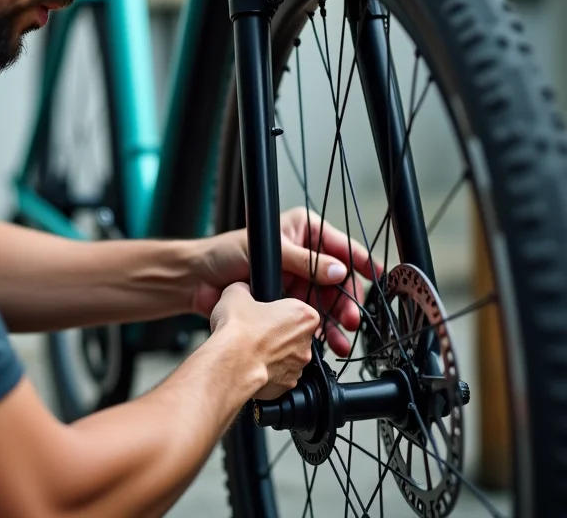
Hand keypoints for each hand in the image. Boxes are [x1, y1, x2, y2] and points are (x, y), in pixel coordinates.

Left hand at [191, 207, 381, 356]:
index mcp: (302, 231)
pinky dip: (320, 331)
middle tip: (351, 319)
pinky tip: (326, 343)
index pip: (338, 245)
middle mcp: (304, 256)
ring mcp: (296, 281)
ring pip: (326, 302)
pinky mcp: (287, 303)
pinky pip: (311, 318)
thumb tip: (336, 270)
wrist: (198, 281)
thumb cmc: (224, 252)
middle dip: (347, 301)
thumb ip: (303, 260)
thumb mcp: (265, 249)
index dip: (359, 260)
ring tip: (341, 340)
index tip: (376, 274)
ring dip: (336, 322)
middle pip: (337, 280)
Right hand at [210, 282, 318, 399]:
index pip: (297, 309)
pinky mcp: (285, 386)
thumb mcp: (236, 293)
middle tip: (255, 330)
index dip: (279, 310)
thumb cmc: (239, 331)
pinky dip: (266, 370)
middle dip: (277, 332)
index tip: (266, 312)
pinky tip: (249, 363)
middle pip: (294, 334)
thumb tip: (242, 290)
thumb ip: (245, 289)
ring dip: (272, 353)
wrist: (231, 363)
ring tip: (249, 348)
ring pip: (286, 356)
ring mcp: (297, 367)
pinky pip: (277, 375)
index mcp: (303, 316)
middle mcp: (306, 343)